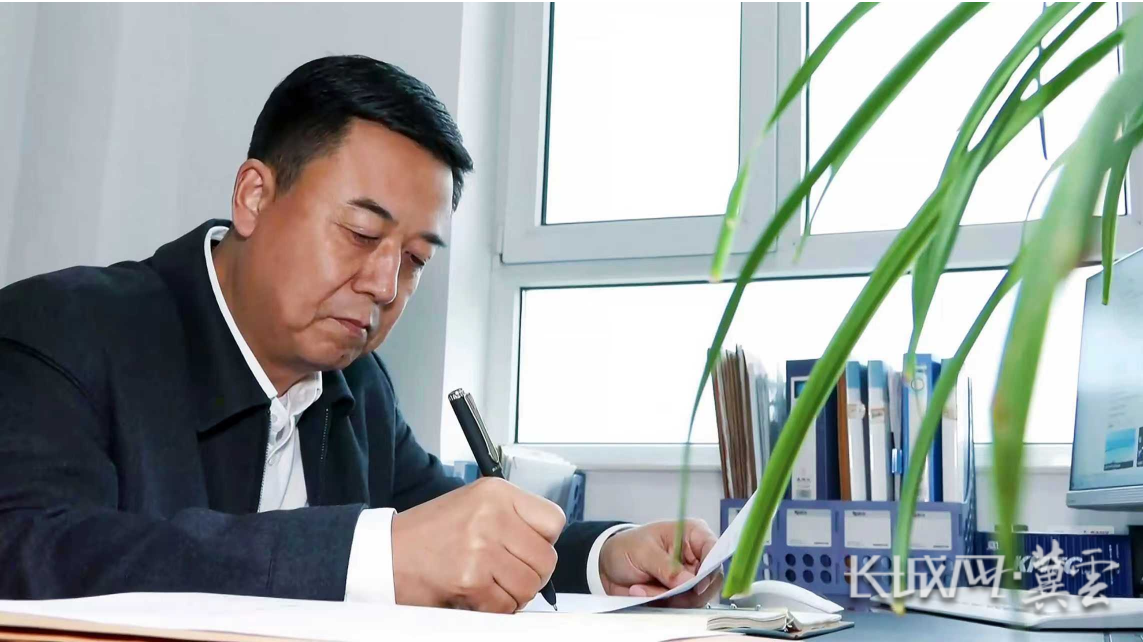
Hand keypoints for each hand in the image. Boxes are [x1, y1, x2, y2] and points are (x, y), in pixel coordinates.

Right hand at [391, 477, 565, 612]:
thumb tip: (546, 545)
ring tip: (490, 585)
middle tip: (508, 576)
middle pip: (546, 558)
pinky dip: (493, 608)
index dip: (544, 542)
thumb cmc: (429, 533)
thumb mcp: (474, 506)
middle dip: (530, 575)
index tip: (527, 549)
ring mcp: (482, 546)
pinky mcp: (470, 578)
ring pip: (529, 585)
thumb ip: (512, 518)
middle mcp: (492, 514)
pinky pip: (504, 605)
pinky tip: (475, 595)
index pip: (553, 520)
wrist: (386, 553)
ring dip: (513, 595)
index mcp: (496, 492)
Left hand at [597, 519, 722, 607]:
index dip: (710, 569)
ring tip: (641, 588)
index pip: (715, 550)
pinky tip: (641, 592)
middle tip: (662, 592)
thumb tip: (688, 582)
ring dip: (668, 598)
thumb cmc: (627, 547)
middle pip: (711, 579)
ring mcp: (690, 576)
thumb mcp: (644, 552)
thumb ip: (667, 567)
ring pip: (696, 596)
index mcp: (692, 534)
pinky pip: (681, 605)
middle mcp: (696, 555)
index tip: (696, 586)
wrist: (608, 566)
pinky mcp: (681, 593)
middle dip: (686, 591)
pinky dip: (661, 603)